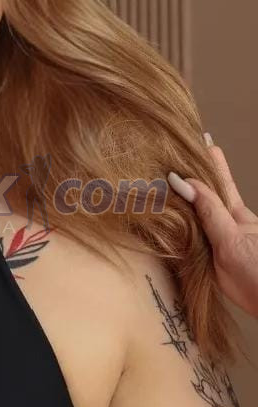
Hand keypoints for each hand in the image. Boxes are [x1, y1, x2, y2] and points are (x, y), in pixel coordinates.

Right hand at [168, 136, 257, 317]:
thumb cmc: (257, 270)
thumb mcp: (231, 237)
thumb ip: (208, 211)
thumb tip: (183, 182)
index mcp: (233, 210)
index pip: (217, 175)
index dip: (207, 156)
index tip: (196, 135)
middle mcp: (222, 219)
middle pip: (202, 190)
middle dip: (186, 172)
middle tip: (169, 152)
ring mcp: (214, 236)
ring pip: (192, 210)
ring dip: (176, 196)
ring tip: (158, 178)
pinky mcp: (205, 255)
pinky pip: (186, 232)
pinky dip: (174, 221)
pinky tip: (164, 217)